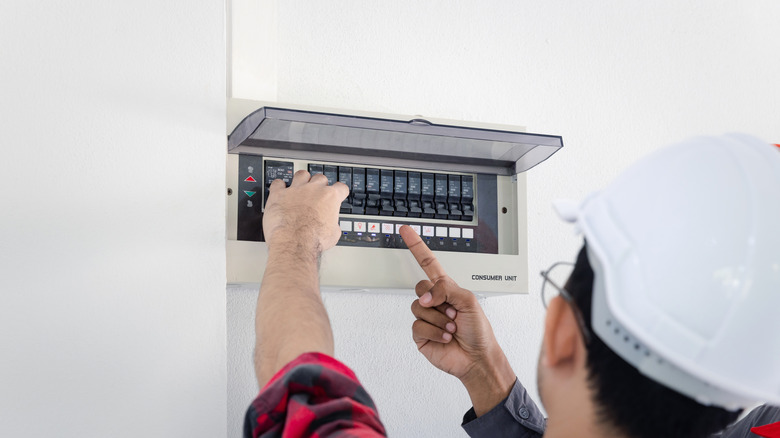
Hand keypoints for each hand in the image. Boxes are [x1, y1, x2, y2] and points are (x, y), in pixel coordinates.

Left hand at [263, 170, 348, 251]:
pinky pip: (278, 183)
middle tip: (317, 194)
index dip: (339, 192)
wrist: (294, 243)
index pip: (340, 187)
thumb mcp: (333, 234)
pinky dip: (279, 186)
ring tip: (300, 188)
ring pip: (301, 175)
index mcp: (330, 197)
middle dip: (320, 185)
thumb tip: (330, 226)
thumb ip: (332, 224)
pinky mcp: (279, 194)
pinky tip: (280, 191)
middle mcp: (313, 189)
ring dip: (302, 180)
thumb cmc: (313, 239)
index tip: (337, 194)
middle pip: (320, 178)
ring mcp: (295, 190)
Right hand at [400, 225, 515, 415]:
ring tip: (452, 328)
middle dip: (437, 300)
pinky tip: (446, 337)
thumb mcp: (469, 301)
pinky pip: (418, 326)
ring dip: (440, 320)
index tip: (406, 230)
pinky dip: (435, 332)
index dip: (417, 246)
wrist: (477, 358)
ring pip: (419, 308)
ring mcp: (426, 318)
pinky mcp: (420, 335)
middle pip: (420, 287)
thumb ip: (446, 289)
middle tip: (452, 312)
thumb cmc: (478, 331)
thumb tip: (426, 297)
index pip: (428, 263)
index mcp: (446, 289)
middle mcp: (434, 302)